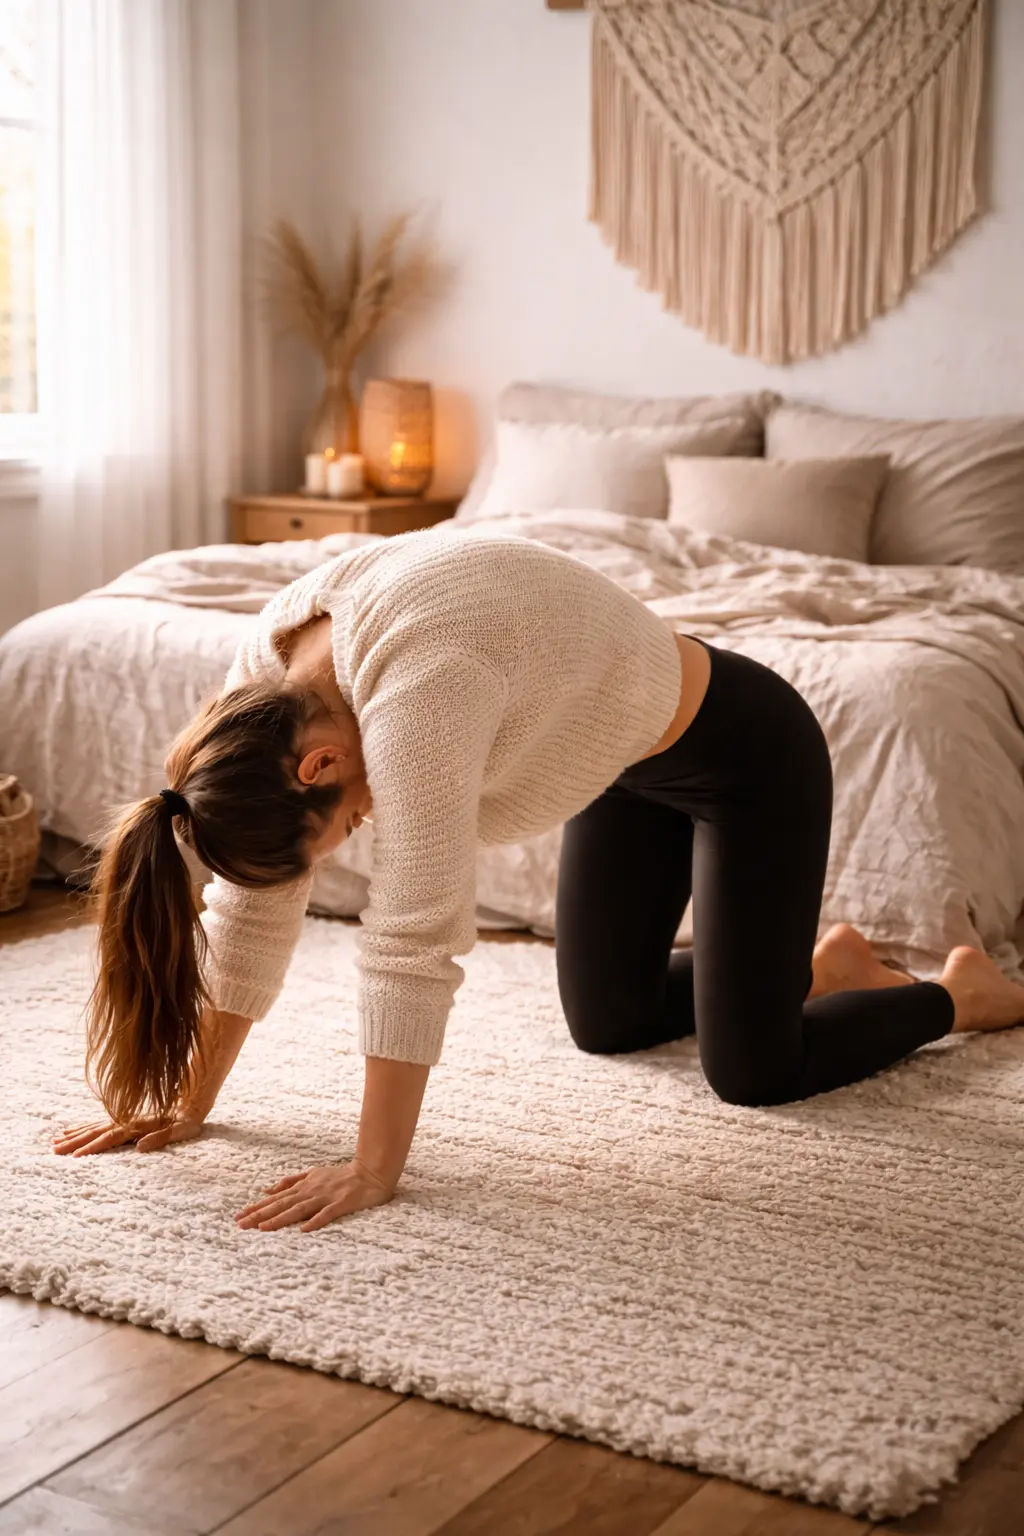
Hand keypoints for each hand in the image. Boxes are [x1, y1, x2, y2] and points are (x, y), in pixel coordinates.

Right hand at [53, 1114, 204, 1156]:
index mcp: (138, 1125)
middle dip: (74, 1141)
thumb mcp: (182, 1130)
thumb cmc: (189, 1120)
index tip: (75, 1156)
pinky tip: (73, 1130)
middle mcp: (128, 1121)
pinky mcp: (126, 1119)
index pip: (111, 1138)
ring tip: (55, 1140)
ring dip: (75, 1134)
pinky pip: (100, 1124)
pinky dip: (85, 1127)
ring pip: (94, 1127)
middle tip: (52, 1149)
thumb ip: (161, 1138)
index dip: (93, 1147)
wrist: (192, 1100)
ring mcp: (125, 1118)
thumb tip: (139, 1147)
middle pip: (96, 1131)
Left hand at [234, 1159, 393, 1232]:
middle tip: (240, 1224)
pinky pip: (326, 1214)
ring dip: (280, 1219)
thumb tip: (267, 1189)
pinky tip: (304, 1230)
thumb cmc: (340, 1176)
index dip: (256, 1207)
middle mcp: (310, 1191)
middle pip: (282, 1204)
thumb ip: (290, 1181)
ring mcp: (325, 1197)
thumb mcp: (312, 1174)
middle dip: (260, 1214)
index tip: (238, 1216)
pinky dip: (315, 1221)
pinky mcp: (341, 1204)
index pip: (275, 1198)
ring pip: (298, 1209)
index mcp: (303, 1185)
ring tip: (263, 1228)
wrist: (370, 1172)